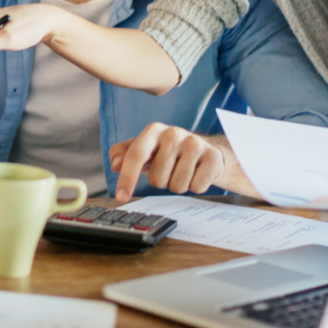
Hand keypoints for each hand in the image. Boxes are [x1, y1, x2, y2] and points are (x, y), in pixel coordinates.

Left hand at [108, 123, 224, 202]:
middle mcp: (174, 133)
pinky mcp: (212, 156)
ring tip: (183, 171)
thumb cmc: (169, 152)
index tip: (121, 196)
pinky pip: (196, 187)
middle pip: (157, 179)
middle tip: (169, 170)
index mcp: (154, 130)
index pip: (136, 155)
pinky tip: (196, 173)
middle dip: (161, 181)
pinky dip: (194, 186)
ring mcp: (195, 143)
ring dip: (178, 185)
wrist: (205, 151)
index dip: (127, 177)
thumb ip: (124, 154)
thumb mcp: (145, 150)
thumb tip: (115, 164)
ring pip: (177, 186)